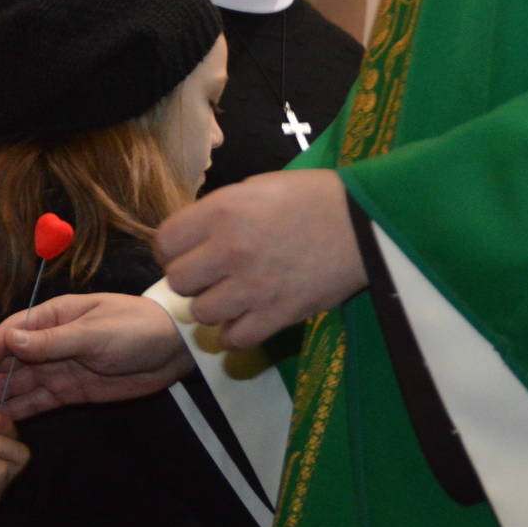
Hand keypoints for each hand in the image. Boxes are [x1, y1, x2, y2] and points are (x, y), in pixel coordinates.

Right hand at [0, 293, 191, 419]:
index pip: (5, 338)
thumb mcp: (94, 333)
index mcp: (51, 318)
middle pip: (3, 363)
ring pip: (15, 384)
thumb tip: (9, 338)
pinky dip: (15, 411)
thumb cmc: (136, 328)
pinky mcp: (72, 389)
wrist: (174, 348)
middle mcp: (48, 341)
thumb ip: (51, 341)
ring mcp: (59, 366)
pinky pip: (37, 401)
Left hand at [156, 169, 366, 348]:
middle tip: (212, 275)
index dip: (171, 250)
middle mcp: (229, 250)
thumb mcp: (257, 187)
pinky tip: (246, 319)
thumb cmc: (312, 197)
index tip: (187, 253)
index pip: (164, 243)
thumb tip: (194, 235)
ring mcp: (252, 287)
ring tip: (233, 297)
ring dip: (214, 307)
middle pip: (178, 282)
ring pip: (202, 313)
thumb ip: (220, 211)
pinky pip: (234, 339)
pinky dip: (236, 333)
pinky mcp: (277, 315)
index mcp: (222, 211)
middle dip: (192, 279)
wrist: (363, 222)